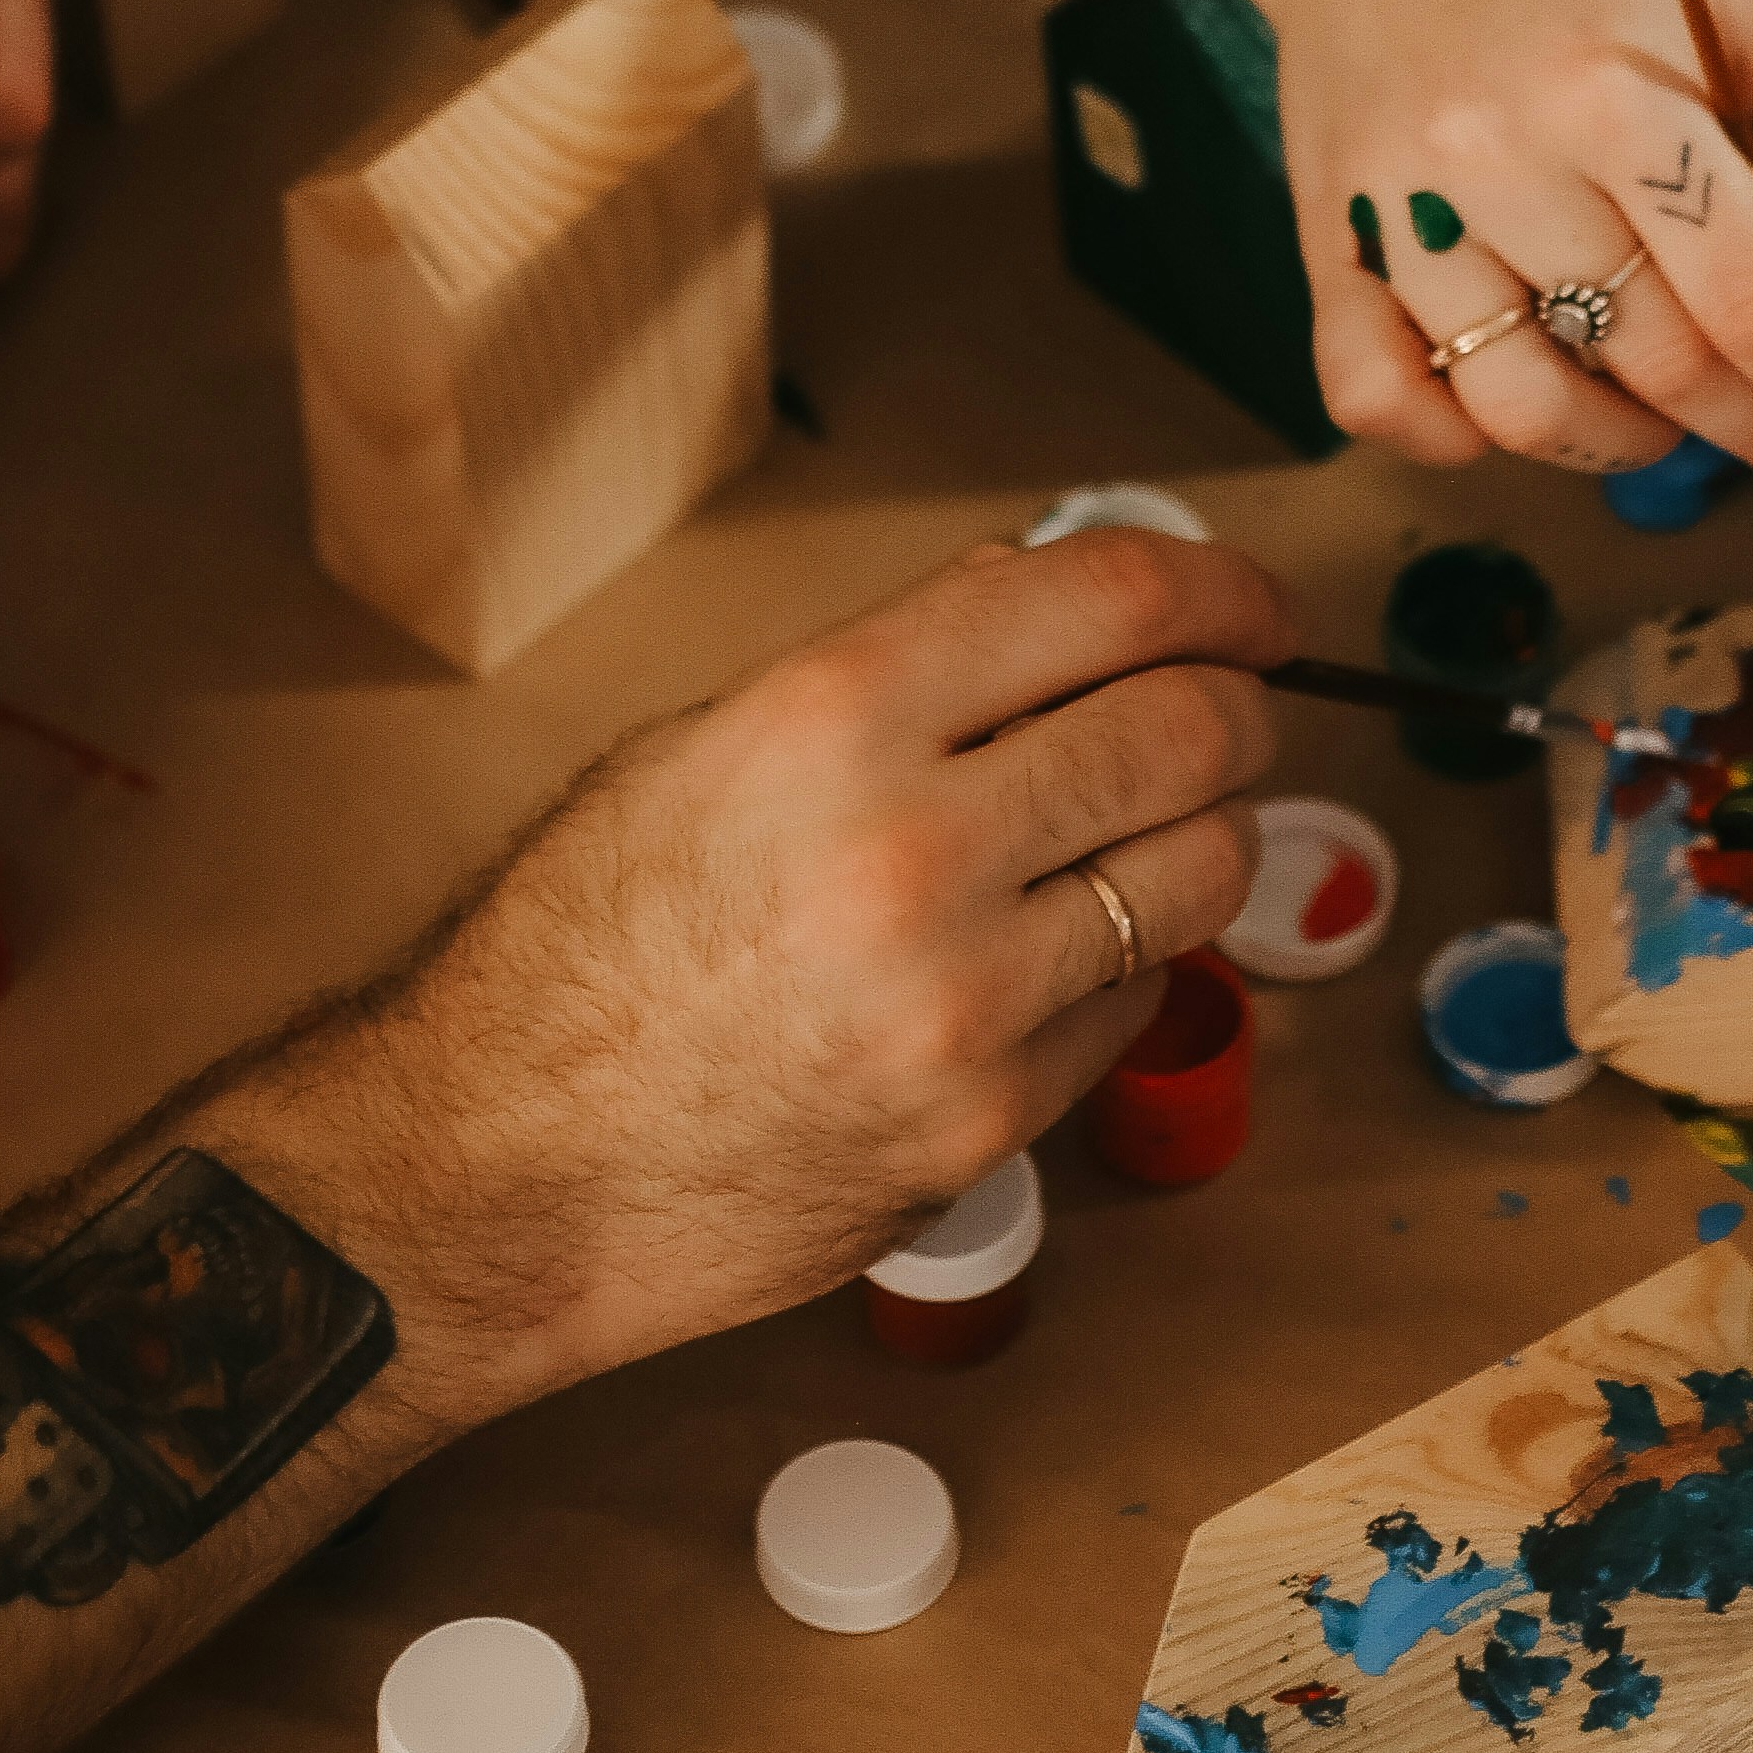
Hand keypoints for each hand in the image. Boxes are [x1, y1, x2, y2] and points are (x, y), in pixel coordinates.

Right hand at [322, 525, 1290, 1384]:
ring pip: (1197, 873)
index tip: (1251, 604)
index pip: (1107, 601)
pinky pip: (1133, 1005)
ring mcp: (962, 1005)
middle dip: (1240, 704)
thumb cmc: (586, 941)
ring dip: (1211, 830)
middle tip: (1237, 706)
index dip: (1216, 586)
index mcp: (834, 717)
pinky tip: (1072, 945)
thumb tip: (1043, 596)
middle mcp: (913, 850)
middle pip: (1186, 731)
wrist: (502, 1167)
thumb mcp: (709, 744)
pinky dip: (1133, 958)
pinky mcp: (985, 1128)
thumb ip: (890, 667)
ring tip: (1164, 824)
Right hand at [854, 0, 1752, 496]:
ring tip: (1668, 412)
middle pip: (1661, 368)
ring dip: (1625, 446)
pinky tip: (1525, 395)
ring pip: (1525, 410)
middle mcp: (1496, 157)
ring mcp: (1395, 208)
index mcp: (1618, 86)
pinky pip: (1380, 401)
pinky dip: (1456, 437)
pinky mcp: (1320, 236)